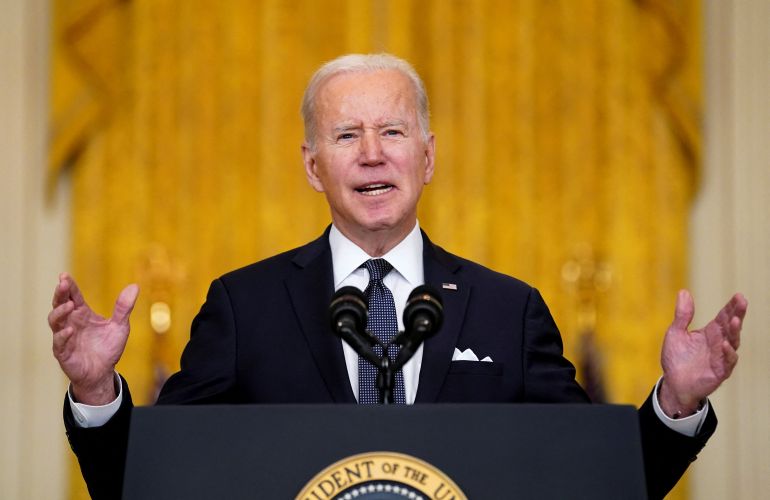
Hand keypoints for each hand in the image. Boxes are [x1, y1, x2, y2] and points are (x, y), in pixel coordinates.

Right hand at [48, 273, 138, 404]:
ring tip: (70, 305)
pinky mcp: (64, 353)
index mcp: (82, 314)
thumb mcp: (120, 326)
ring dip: (60, 312)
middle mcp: (71, 323)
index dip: (68, 286)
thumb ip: (124, 308)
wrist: (103, 373)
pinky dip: (63, 336)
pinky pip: (59, 343)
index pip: (73, 296)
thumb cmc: (107, 348)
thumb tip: (134, 286)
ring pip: (55, 321)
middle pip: (60, 304)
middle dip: (60, 294)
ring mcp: (65, 337)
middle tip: (62, 284)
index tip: (64, 276)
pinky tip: (70, 331)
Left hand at [659, 290, 747, 416]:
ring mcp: (721, 357)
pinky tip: (725, 344)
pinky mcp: (719, 371)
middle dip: (738, 314)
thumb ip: (682, 315)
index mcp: (711, 332)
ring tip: (735, 320)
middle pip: (731, 326)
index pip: (724, 316)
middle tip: (742, 301)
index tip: (738, 295)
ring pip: (733, 342)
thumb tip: (684, 291)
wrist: (673, 383)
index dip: (731, 306)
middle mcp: (719, 343)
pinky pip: (727, 362)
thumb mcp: (676, 332)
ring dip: (734, 331)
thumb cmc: (676, 358)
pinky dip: (727, 353)